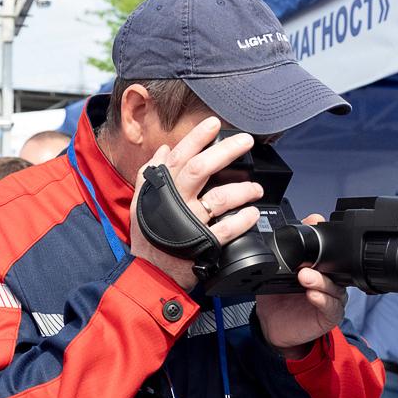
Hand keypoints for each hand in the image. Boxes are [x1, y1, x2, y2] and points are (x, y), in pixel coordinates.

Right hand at [127, 116, 266, 291]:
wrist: (149, 273)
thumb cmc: (147, 237)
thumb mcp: (142, 201)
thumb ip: (151, 173)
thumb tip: (165, 149)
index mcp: (162, 189)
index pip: (180, 156)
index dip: (197, 137)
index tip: (214, 124)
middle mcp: (176, 202)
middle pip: (202, 168)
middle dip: (226, 151)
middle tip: (246, 141)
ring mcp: (190, 222)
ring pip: (219, 197)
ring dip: (243, 189)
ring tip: (256, 188)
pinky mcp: (203, 243)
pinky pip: (227, 229)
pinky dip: (242, 220)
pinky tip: (252, 213)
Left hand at [254, 213, 346, 355]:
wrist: (272, 328)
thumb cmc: (276, 300)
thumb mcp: (272, 275)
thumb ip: (275, 258)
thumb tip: (268, 236)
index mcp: (316, 267)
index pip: (323, 248)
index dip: (320, 235)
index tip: (313, 222)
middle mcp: (326, 280)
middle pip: (333, 265)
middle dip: (324, 259)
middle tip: (306, 258)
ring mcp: (330, 297)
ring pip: (334, 286)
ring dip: (321, 280)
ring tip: (305, 276)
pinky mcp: (329, 314)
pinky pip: (331, 306)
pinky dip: (322, 299)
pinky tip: (312, 294)